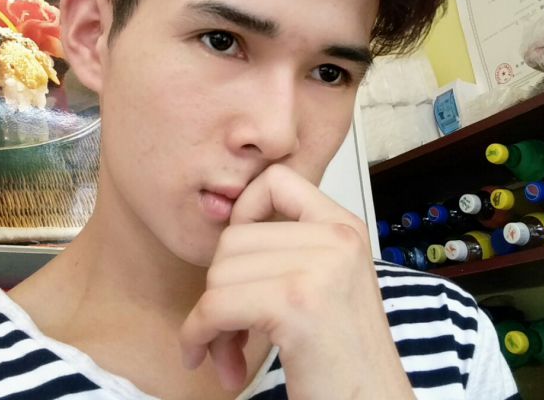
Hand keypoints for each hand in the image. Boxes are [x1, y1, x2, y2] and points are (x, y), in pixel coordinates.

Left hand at [179, 164, 414, 398]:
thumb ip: (289, 248)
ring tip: (231, 351)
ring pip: (219, 272)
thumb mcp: (327, 281)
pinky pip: (215, 306)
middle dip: (219, 288)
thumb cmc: (343, 356)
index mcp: (343, 225)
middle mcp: (336, 237)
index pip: (275, 180)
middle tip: (231, 330)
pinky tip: (218, 363)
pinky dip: (200, 335)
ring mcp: (319, 267)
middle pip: (234, 237)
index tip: (239, 257)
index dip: (244, 211)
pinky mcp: (296, 304)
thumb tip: (223, 230)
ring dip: (211, 321)